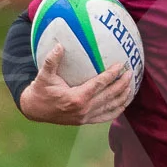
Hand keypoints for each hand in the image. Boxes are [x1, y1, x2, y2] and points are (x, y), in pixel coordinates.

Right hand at [20, 44, 134, 124]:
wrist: (34, 110)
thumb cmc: (40, 90)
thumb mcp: (43, 75)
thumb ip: (51, 60)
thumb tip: (60, 46)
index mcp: (76, 98)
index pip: (99, 84)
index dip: (111, 74)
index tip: (121, 65)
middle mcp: (84, 109)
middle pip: (109, 96)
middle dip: (122, 84)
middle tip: (131, 73)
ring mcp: (86, 117)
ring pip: (110, 107)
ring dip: (123, 97)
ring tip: (131, 86)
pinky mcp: (85, 121)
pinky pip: (106, 116)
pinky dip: (117, 110)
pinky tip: (124, 103)